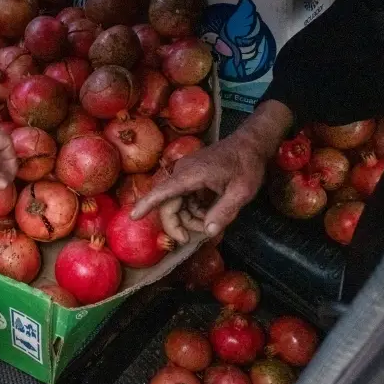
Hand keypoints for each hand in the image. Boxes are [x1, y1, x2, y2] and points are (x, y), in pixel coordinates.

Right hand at [131, 101, 293, 240]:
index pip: (163, 191)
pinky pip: (183, 197)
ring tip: (208, 224)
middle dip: (176, 223)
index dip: (147, 204)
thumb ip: (224, 212)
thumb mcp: (242, 191)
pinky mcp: (189, 176)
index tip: (134, 216)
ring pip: (175, 202)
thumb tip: (208, 232)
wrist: (250, 143)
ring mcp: (185, 173)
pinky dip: (192, 209)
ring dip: (187, 218)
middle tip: (189, 240)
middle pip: (167, 202)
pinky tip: (208, 214)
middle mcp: (182, 172)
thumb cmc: (247, 164)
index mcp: (192, 174)